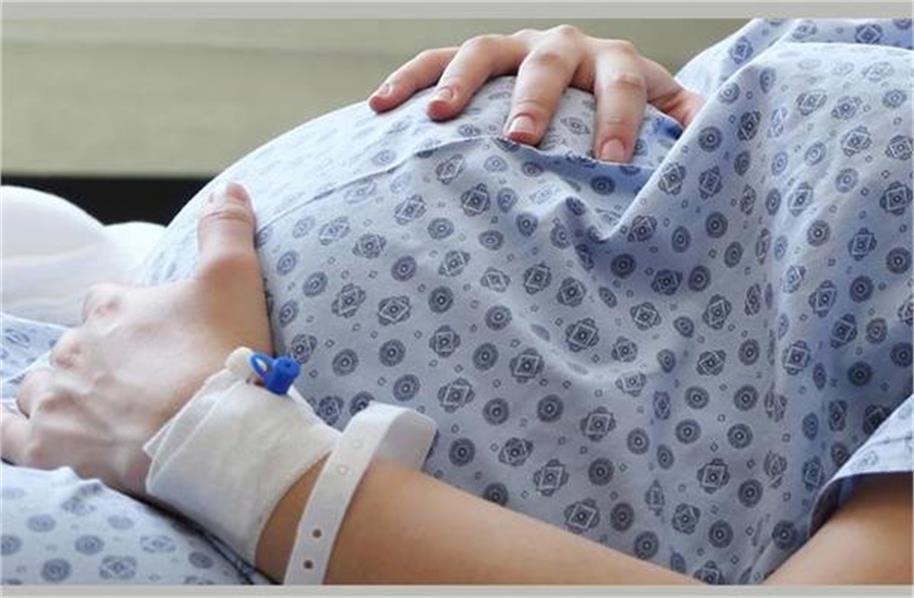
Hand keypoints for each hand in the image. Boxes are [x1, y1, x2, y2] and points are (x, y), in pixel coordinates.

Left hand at [0, 182, 270, 497]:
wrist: (214, 432)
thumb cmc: (223, 354)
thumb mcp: (236, 279)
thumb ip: (226, 230)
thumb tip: (229, 187)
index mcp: (112, 305)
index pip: (106, 303)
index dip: (132, 321)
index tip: (164, 343)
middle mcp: (73, 345)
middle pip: (76, 348)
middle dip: (104, 362)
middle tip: (149, 387)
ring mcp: (55, 398)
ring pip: (41, 387)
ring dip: (65, 394)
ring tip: (105, 414)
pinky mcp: (46, 446)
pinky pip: (8, 436)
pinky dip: (12, 431)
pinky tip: (25, 433)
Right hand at [368, 25, 703, 161]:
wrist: (584, 84)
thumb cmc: (621, 116)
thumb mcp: (663, 118)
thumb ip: (688, 128)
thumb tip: (722, 149)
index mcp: (616, 62)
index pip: (625, 82)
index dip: (621, 121)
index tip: (612, 166)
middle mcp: (564, 46)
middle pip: (550, 59)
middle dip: (534, 98)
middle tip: (521, 139)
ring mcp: (513, 47)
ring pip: (483, 50)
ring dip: (460, 82)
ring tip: (439, 117)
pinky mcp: (474, 61)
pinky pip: (433, 59)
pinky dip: (407, 80)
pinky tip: (378, 106)